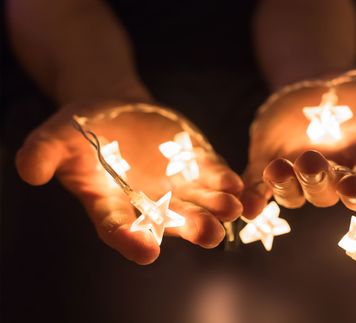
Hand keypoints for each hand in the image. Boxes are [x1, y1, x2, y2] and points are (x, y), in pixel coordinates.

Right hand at [16, 101, 242, 263]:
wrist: (116, 111)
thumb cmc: (82, 128)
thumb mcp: (57, 135)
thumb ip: (44, 152)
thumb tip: (29, 171)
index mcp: (110, 205)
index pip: (119, 229)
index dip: (131, 241)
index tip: (146, 252)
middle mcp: (148, 204)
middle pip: (170, 223)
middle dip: (190, 229)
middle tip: (209, 234)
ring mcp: (175, 187)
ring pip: (199, 205)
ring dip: (217, 210)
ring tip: (231, 209)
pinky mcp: (196, 167)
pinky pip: (214, 179)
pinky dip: (227, 183)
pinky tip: (238, 184)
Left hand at [241, 77, 355, 217]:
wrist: (319, 87)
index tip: (354, 188)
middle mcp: (332, 176)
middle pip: (326, 192)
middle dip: (319, 181)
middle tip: (311, 162)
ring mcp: (297, 173)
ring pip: (292, 192)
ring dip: (286, 184)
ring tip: (280, 167)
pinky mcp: (268, 164)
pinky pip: (260, 187)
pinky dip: (252, 196)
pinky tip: (245, 202)